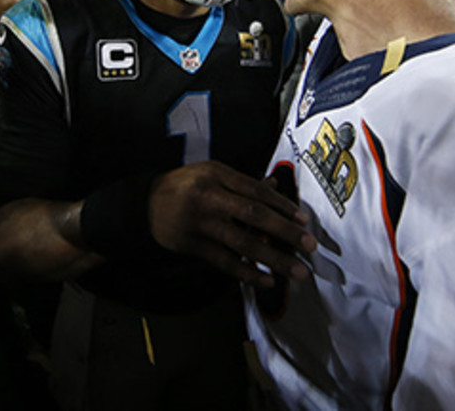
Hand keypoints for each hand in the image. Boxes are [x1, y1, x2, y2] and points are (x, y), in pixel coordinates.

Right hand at [147, 161, 316, 287]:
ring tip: (295, 271)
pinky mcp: (193, 245)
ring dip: (273, 259)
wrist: (145, 204)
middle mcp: (209, 197)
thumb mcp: (212, 174)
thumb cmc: (185, 186)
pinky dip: (247, 274)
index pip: (256, 191)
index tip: (303, 220)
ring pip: (242, 243)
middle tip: (309, 245)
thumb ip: (244, 184)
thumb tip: (277, 188)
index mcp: (217, 175)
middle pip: (254, 215)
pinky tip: (266, 280)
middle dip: (285, 232)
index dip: (282, 206)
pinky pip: (225, 262)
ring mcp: (200, 223)